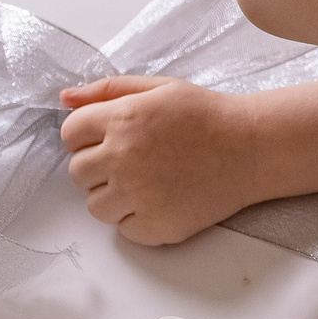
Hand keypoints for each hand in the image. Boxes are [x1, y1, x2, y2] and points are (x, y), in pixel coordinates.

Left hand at [59, 76, 253, 245]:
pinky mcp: (154, 226)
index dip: (87, 135)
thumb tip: (65, 98)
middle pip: (77, 173)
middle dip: (99, 166)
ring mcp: (138, 196)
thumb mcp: (160, 88)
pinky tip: (162, 199)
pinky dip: (137, 219)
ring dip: (114, 196)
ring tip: (148, 181)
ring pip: (95, 206)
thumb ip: (108, 90)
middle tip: (134, 159)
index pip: (70, 134)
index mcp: (122, 119)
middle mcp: (123, 158)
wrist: (252, 148)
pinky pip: (123, 230)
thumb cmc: (207, 116)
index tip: (110, 137)